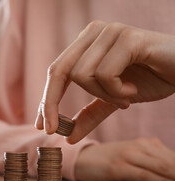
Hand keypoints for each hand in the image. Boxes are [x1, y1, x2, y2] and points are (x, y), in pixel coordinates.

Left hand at [35, 21, 174, 142]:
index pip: (56, 71)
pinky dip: (117, 91)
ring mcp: (110, 32)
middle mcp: (94, 32)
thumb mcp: (112, 101)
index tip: (41, 126)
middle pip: (59, 71)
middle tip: (59, 130)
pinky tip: (133, 89)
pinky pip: (105, 74)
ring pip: (82, 75)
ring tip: (124, 97)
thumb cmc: (150, 78)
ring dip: (103, 96)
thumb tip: (67, 137)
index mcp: (86, 43)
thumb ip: (90, 115)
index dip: (45, 100)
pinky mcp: (128, 38)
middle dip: (53, 104)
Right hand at [76, 138, 174, 180]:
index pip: (172, 157)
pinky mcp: (117, 166)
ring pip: (161, 167)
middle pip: (170, 162)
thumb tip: (171, 175)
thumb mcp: (131, 156)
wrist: (80, 158)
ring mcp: (127, 155)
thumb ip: (150, 161)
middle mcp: (138, 146)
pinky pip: (145, 176)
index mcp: (144, 143)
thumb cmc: (108, 160)